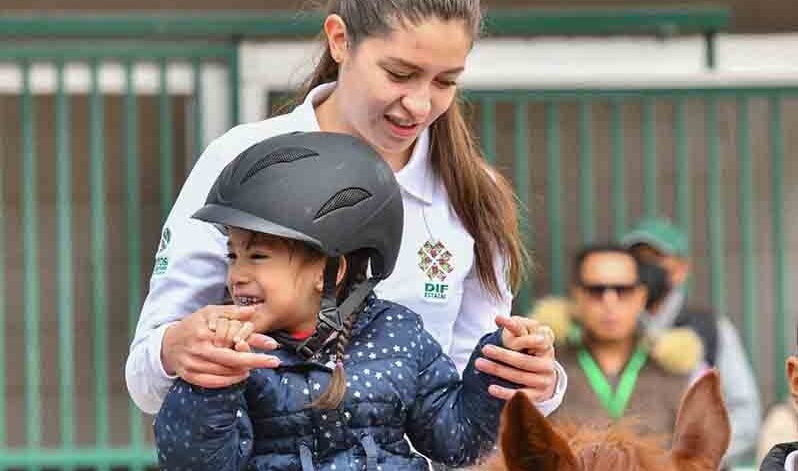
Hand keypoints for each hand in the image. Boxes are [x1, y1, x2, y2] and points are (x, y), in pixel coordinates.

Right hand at [161, 305, 280, 387]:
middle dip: (255, 361)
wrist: (167, 343)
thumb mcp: (210, 312)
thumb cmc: (193, 325)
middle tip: (274, 362)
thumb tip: (253, 311)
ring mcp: (192, 365)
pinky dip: (229, 381)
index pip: (233, 339)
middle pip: (231, 360)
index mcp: (204, 332)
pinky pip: (212, 383)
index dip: (254, 343)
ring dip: (243, 371)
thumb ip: (232, 312)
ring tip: (256, 366)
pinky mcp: (189, 376)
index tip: (272, 345)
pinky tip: (241, 375)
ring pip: (224, 372)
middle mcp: (198, 349)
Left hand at [475, 315, 557, 401]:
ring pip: (519, 376)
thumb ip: (515, 327)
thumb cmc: (529, 350)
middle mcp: (548, 364)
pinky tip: (491, 388)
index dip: (521, 336)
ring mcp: (544, 381)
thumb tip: (497, 318)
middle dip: (502, 354)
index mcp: (546, 346)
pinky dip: (505, 392)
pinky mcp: (537, 396)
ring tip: (479, 363)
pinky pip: (520, 395)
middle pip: (523, 361)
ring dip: (498, 370)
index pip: (536, 340)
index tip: (504, 329)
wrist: (541, 375)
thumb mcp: (526, 336)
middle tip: (485, 348)